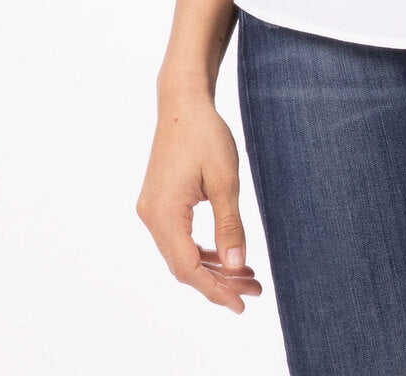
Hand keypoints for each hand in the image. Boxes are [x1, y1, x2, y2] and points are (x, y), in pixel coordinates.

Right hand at [137, 90, 263, 315]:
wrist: (183, 102)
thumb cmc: (205, 134)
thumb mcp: (225, 180)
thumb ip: (230, 224)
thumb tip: (237, 266)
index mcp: (164, 214)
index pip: (188, 268)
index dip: (215, 290)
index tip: (241, 304)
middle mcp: (151, 216)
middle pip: (183, 266)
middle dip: (219, 282)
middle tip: (254, 290)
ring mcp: (152, 210)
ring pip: (181, 253)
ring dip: (212, 267)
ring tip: (246, 275)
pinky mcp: (159, 202)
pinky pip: (179, 238)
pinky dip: (202, 249)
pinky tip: (226, 254)